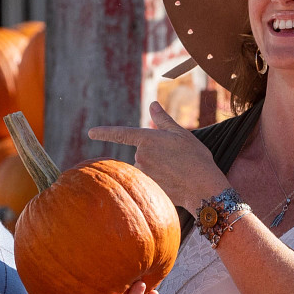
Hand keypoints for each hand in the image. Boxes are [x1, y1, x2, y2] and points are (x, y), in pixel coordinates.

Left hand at [88, 102, 229, 211]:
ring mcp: (142, 174)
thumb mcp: (181, 133)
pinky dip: (160, 182)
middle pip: (141, 154)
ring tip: (178, 172)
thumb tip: (153, 104)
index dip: (104, 133)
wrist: (203, 187)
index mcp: (147, 139)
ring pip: (145, 169)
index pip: (121, 134)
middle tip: (177, 159)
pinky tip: (175, 184)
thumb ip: (163, 120)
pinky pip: (149, 183)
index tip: (90, 133)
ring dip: (158, 169)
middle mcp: (140, 156)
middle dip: (156, 155)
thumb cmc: (196, 157)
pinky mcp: (146, 189)